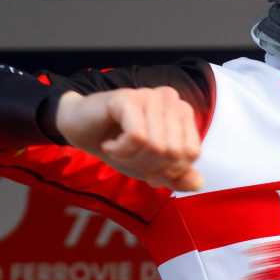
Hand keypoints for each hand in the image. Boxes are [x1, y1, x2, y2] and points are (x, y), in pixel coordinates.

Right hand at [55, 88, 202, 191]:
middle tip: (128, 156)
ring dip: (131, 158)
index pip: (191, 154)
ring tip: (117, 149)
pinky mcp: (129, 98)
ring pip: (156, 146)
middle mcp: (171, 100)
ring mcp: (150, 96)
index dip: (167, 169)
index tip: (145, 163)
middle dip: (147, 165)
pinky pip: (137, 137)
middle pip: (173, 152)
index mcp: (183, 113)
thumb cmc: (119, 144)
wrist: (81, 129)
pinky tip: (109, 145)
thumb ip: (176, 176)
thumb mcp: (150, 166)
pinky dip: (121, 150)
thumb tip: (198, 183)